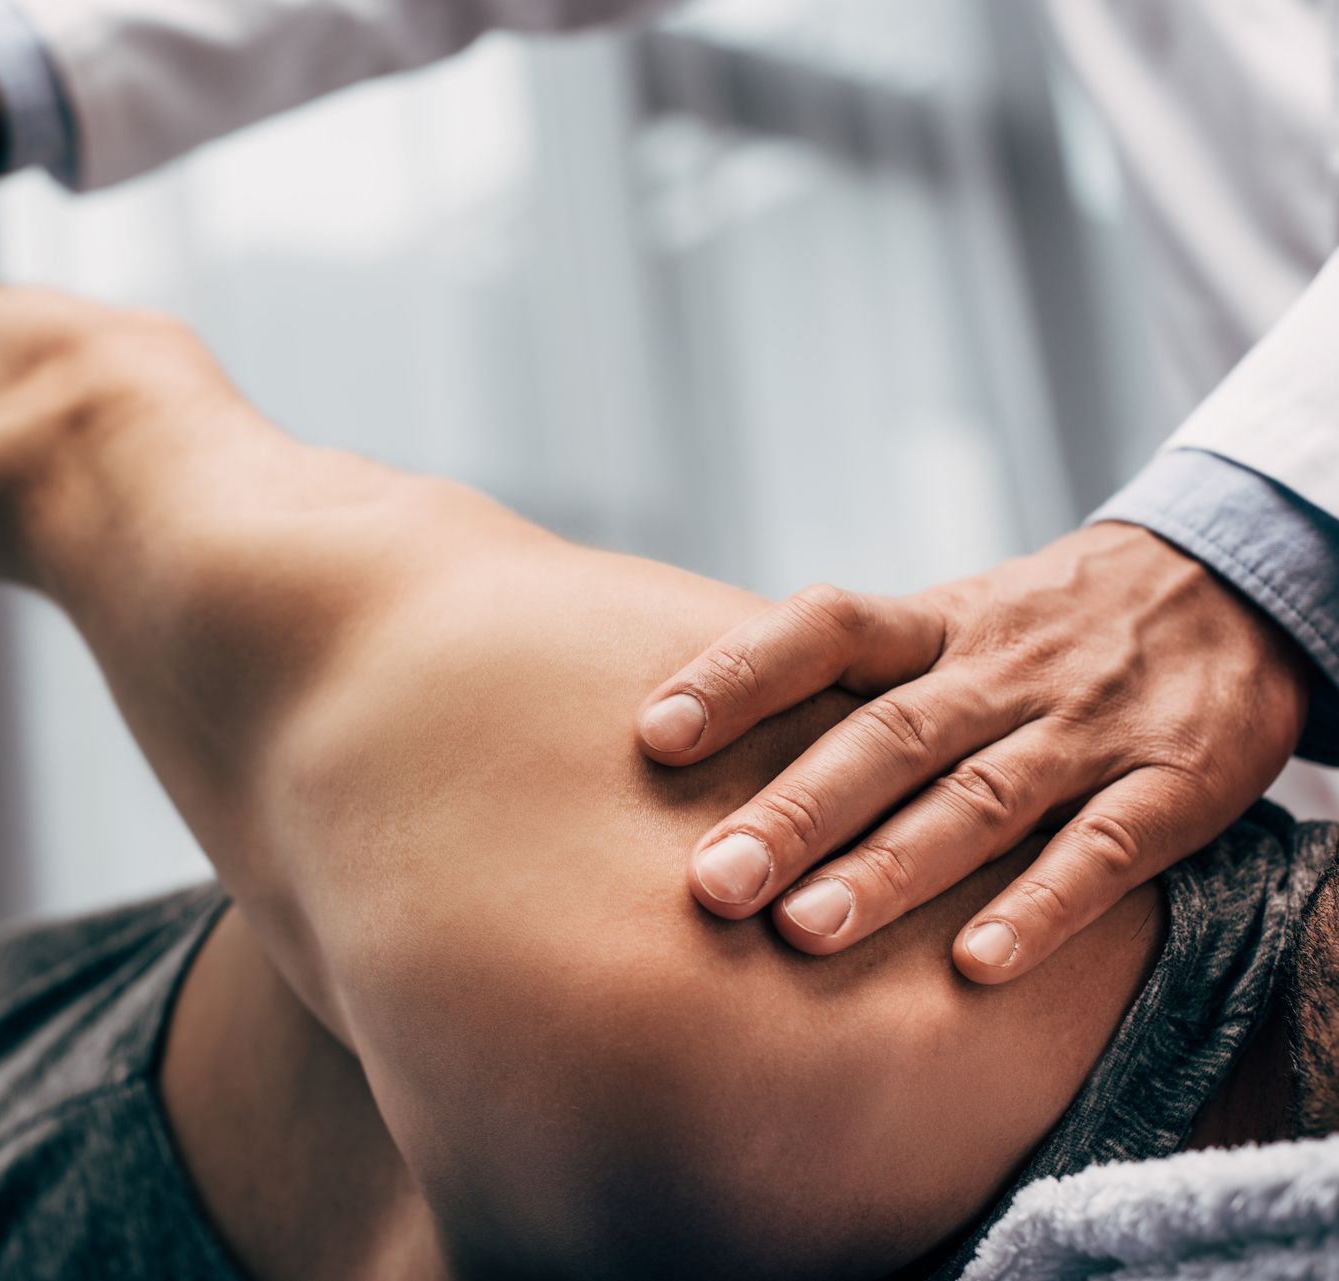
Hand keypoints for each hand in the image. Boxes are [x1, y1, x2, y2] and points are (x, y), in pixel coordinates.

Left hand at [636, 524, 1311, 982]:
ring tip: (805, 930)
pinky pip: (1104, 852)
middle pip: (888, 737)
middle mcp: (1001, 672)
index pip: (826, 629)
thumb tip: (681, 738)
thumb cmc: (1036, 633)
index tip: (654, 734)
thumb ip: (843, 679)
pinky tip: (976, 966)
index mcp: (935, 626)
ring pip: (980, 799)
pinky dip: (1041, 908)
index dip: (739, 674)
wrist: (1228, 589)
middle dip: (796, 811)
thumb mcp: (946, 623)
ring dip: (892, 868)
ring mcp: (1087, 729)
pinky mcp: (1176, 785)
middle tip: (712, 882)